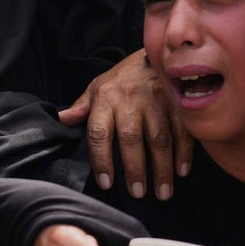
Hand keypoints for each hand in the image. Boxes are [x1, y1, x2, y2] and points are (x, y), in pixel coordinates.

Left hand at [59, 50, 189, 199]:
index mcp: (105, 98)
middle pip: (130, 139)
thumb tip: (60, 120)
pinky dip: (184, 153)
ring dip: (162, 168)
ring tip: (163, 193)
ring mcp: (156, 100)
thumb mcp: (97, 87)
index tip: (106, 183)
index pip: (98, 133)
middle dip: (135, 169)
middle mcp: (130, 100)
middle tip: (138, 194)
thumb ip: (81, 107)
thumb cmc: (122, 78)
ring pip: (159, 139)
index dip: (101, 159)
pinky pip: (182, 130)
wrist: (156, 52)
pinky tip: (182, 172)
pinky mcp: (178, 102)